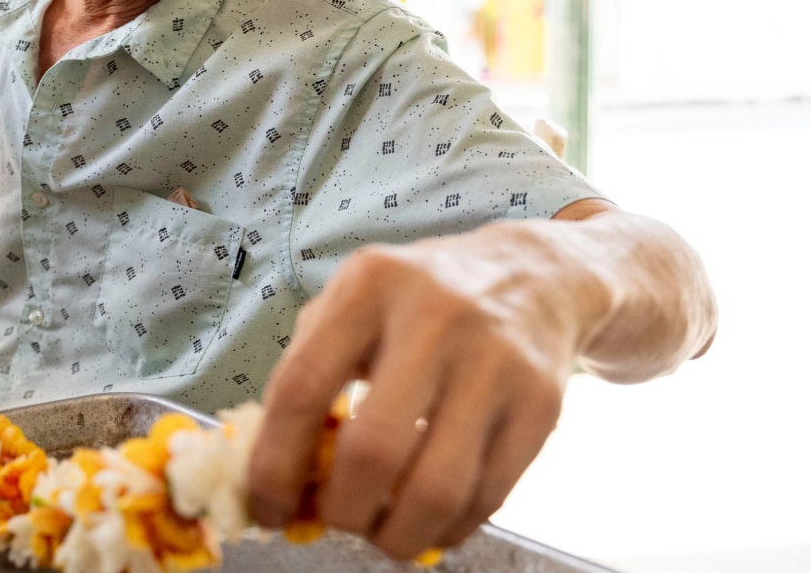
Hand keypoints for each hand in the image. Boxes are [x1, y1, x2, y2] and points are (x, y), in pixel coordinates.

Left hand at [248, 225, 603, 560]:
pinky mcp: (542, 406)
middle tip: (332, 521)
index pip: (304, 388)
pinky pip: (487, 497)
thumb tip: (269, 471)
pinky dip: (446, 529)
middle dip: (340, 510)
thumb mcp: (353, 301)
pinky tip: (426, 520)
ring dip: (396, 534)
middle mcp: (434, 318)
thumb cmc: (418, 299)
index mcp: (370, 286)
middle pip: (372, 450)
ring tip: (379, 530)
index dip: (276, 463)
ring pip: (436, 489)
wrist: (533, 276)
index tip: (268, 507)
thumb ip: (307, 369)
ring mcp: (494, 363)